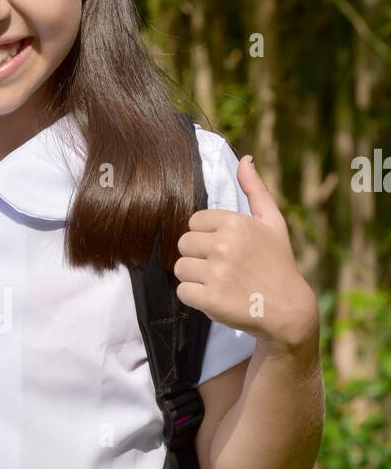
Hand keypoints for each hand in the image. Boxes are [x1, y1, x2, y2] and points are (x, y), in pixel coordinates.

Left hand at [173, 154, 318, 353]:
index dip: (206, 237)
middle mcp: (224, 245)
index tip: (225, 249)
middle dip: (197, 256)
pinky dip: (195, 297)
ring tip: (220, 282)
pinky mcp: (209, 299)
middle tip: (221, 268)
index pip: (194, 222)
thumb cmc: (278, 263)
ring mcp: (216, 273)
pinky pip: (182, 291)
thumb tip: (246, 159)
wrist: (288, 310)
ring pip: (180, 268)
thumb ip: (255, 190)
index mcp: (235, 223)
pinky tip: (217, 297)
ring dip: (195, 278)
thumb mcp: (273, 223)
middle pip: (183, 244)